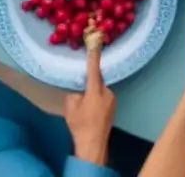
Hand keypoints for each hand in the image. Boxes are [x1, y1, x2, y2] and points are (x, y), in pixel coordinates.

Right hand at [64, 42, 115, 165]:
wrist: (94, 143)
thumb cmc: (80, 124)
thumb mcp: (70, 106)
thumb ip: (74, 92)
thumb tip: (79, 89)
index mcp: (95, 89)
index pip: (94, 67)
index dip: (94, 54)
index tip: (96, 40)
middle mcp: (107, 91)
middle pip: (96, 81)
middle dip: (89, 85)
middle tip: (81, 97)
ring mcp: (112, 99)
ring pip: (100, 90)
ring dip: (93, 94)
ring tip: (85, 109)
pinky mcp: (114, 106)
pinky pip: (103, 98)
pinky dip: (97, 101)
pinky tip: (91, 112)